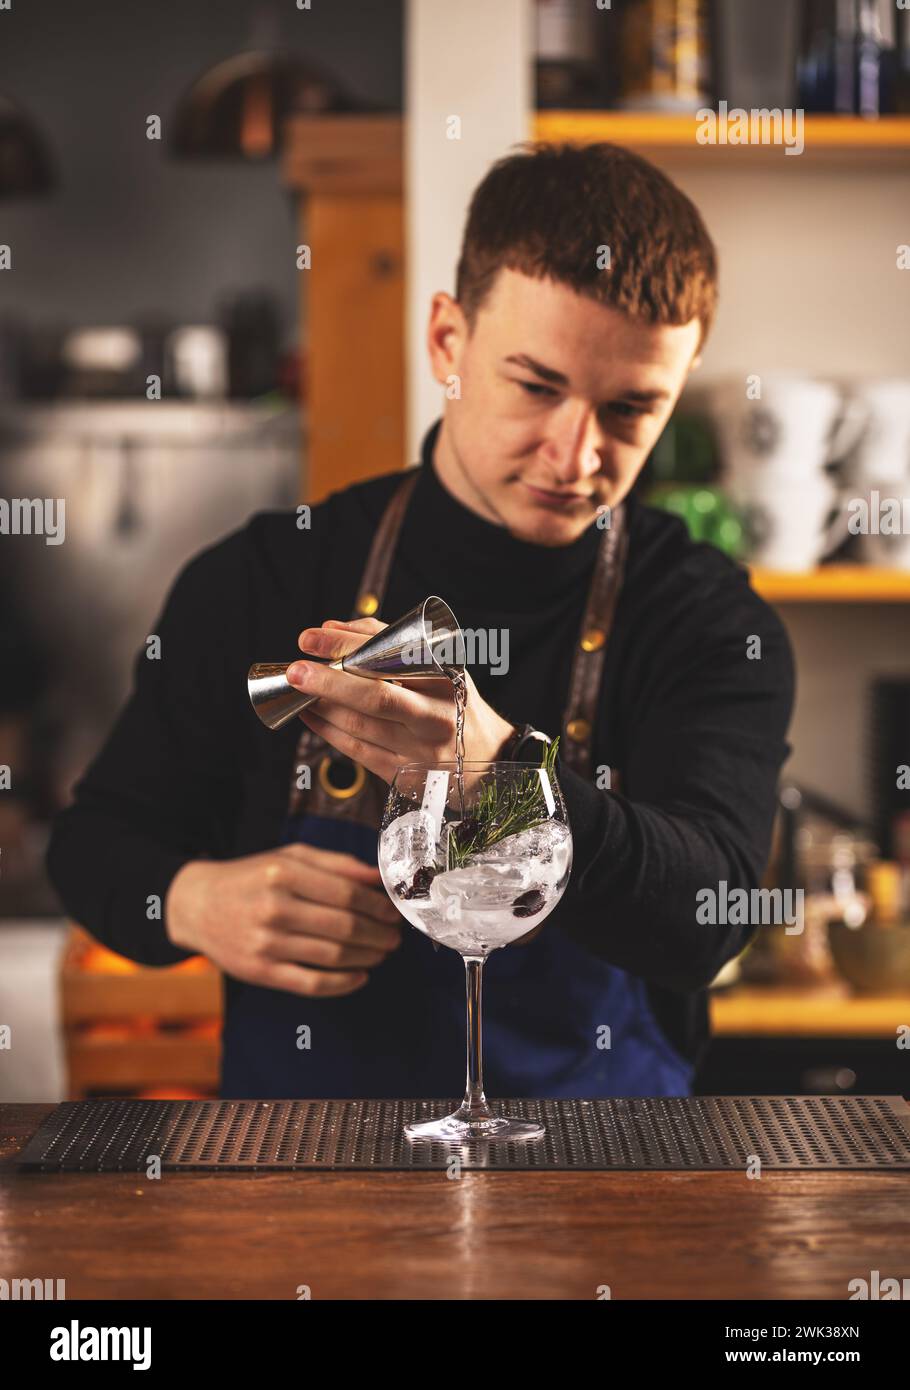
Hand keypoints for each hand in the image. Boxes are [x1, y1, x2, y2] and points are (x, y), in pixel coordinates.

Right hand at [164, 843, 403, 996]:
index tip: (394, 912)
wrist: (196, 905)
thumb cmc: (252, 877)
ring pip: (333, 956)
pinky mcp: (260, 972)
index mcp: (283, 874)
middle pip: (345, 926)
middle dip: (379, 934)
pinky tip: (360, 976)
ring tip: (382, 952)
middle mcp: (274, 908)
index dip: (378, 906)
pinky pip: (312, 984)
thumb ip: (336, 864)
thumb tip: (380, 877)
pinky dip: (343, 984)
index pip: (347, 894)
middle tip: (394, 936)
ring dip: (368, 957)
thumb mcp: (290, 857)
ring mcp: (266, 943)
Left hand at [284, 618, 515, 784]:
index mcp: (445, 678)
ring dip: (322, 708)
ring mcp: (421, 749)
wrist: (490, 759)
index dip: (345, 646)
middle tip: (294, 670)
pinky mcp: (406, 775)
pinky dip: (328, 732)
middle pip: (376, 698)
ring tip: (298, 692)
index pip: (390, 657)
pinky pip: (358, 752)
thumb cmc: (453, 703)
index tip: (311, 638)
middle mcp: (436, 715)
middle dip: (328, 682)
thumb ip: (387, 641)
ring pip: (361, 727)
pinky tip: (311, 716)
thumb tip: (331, 629)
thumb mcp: (438, 665)